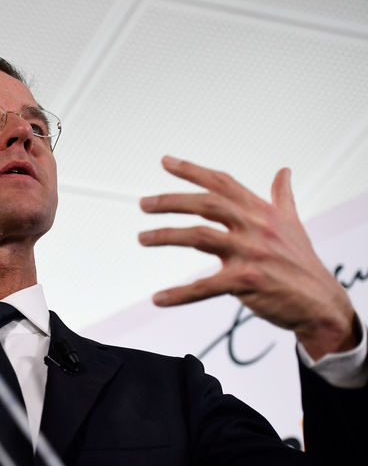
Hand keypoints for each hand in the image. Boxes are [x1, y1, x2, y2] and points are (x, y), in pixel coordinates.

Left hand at [138, 155, 357, 359]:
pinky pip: (205, 286)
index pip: (223, 183)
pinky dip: (180, 294)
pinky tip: (158, 298)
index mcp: (263, 211)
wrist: (322, 304)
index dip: (192, 171)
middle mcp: (256, 227)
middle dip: (171, 201)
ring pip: (200, 237)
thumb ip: (282, 197)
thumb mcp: (294, 224)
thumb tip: (284, 171)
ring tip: (142, 238)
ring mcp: (252, 253)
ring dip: (166, 236)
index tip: (165, 161)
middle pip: (207, 204)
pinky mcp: (247, 282)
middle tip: (143, 203)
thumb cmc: (302, 263)